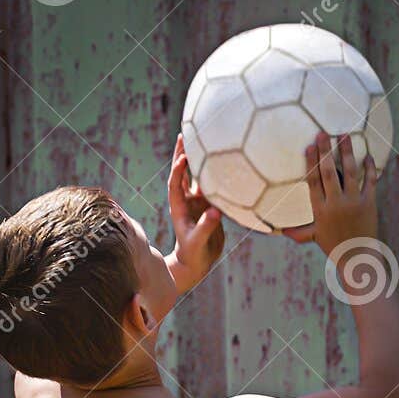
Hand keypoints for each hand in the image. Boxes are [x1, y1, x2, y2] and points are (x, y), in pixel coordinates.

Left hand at [167, 133, 222, 293]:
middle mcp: (187, 200)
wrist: (195, 264)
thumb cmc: (193, 254)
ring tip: (201, 139)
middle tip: (185, 134)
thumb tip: (215, 212)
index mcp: (179, 206)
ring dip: (197, 158)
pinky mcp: (208, 205)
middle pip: (182, 172)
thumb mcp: (197, 242)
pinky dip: (214, 173)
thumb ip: (205, 227)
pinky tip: (223, 160)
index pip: (175, 183)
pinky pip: (211, 185)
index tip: (184, 157)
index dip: (178, 169)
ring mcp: (197, 202)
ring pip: (196, 175)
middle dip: (182, 153)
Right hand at [282, 132, 378, 254]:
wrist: (358, 258)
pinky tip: (367, 154)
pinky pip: (370, 181)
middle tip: (323, 133)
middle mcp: (336, 204)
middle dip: (326, 151)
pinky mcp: (369, 203)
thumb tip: (280, 231)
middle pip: (329, 172)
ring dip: (347, 152)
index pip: (313, 182)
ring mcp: (354, 203)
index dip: (311, 162)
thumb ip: (298, 232)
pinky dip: (369, 167)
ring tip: (345, 135)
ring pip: (350, 172)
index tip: (309, 146)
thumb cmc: (335, 246)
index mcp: (320, 210)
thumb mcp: (314, 237)